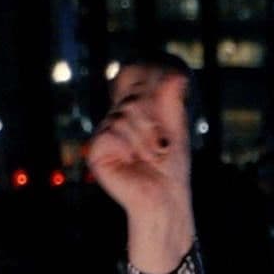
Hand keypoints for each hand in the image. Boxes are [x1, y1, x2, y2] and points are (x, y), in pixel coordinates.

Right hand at [86, 65, 195, 273]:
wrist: (164, 197)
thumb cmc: (171, 167)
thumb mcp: (176, 128)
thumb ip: (172, 102)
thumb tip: (177, 75)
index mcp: (134, 114)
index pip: (135, 84)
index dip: (151, 95)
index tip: (165, 120)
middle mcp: (117, 120)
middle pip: (134, 100)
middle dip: (154, 123)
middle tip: (160, 146)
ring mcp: (105, 134)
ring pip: (124, 116)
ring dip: (145, 139)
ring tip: (149, 156)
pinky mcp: (97, 150)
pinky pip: (111, 133)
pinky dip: (128, 147)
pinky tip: (131, 161)